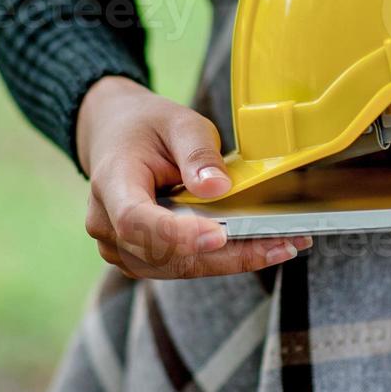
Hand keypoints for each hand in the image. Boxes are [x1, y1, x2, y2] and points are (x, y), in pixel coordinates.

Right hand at [76, 76, 310, 278]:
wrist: (116, 135)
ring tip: (283, 244)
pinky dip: (221, 260)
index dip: (176, 234)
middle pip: (166, 254)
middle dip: (227, 254)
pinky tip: (259, 247)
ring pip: (179, 268)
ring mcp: (121, 248)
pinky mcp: (142, 259)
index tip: (219, 234)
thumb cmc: (146, 127)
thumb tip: (218, 188)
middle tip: (281, 243)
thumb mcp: (178, 123)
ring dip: (232, 261)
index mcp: (111, 184)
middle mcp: (107, 225)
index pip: (136, 220)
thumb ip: (197, 154)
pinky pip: (182, 267)